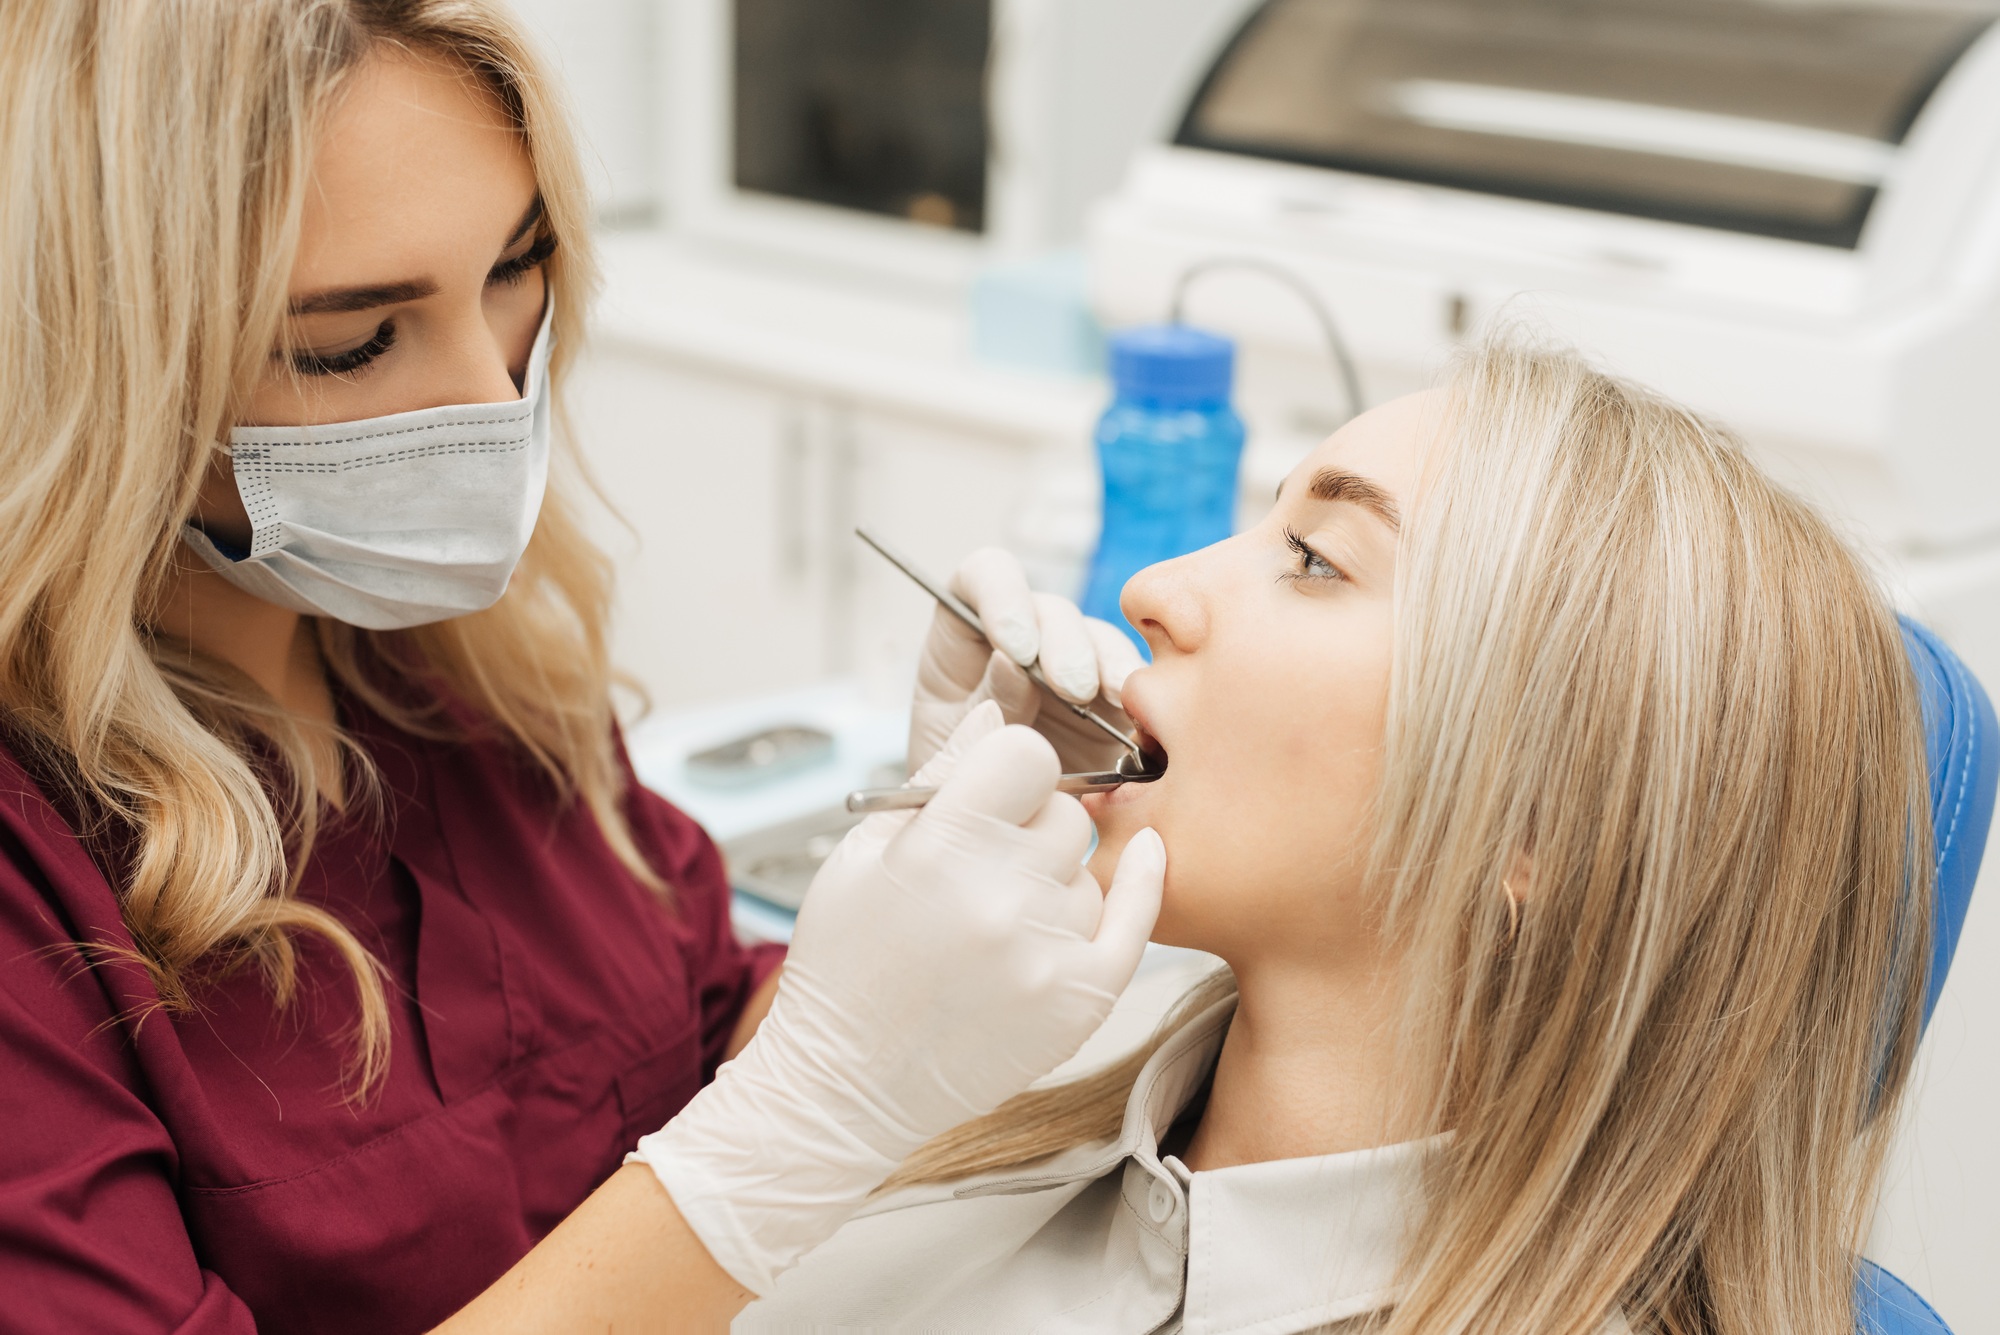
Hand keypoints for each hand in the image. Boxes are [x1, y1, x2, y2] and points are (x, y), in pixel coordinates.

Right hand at [630, 703, 1164, 1294]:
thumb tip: (996, 708)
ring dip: (1056, 882)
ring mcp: (1046, 952)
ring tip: (999, 925)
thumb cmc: (848, 961)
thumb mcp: (863, 853)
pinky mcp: (1081, 1000)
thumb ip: (939, 776)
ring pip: (1089, 869)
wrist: (848, 1084)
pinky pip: (1136, 919)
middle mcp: (1000, 897)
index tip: (997, 789)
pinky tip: (1148, 858)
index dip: (1011, 767)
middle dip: (1030, 828)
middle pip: (1063, 813)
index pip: (1026, 753)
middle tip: (988, 869)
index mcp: (940, 849)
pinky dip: (1142, 887)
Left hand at [910, 547, 1145, 775]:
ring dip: (1111, 665)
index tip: (1018, 648)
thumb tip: (1014, 665)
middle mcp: (1026, 638)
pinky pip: (1136, 686)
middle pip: (1053, 609)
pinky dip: (1142, 699)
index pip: (988, 577)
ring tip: (1112, 698)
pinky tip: (1142, 721)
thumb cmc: (956, 787)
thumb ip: (982, 705)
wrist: (991, 838)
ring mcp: (1073, 667)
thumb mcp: (954, 749)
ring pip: (1100, 641)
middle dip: (1067, 644)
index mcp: (969, 635)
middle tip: (1073, 688)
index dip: (1005, 597)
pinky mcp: (1111, 704)